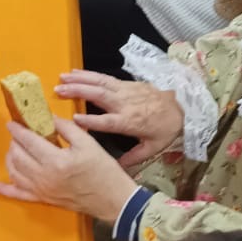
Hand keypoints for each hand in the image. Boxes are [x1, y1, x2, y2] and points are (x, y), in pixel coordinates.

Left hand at [0, 118, 135, 223]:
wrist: (113, 199)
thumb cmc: (103, 170)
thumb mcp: (88, 143)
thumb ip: (65, 128)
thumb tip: (47, 117)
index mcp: (56, 160)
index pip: (28, 141)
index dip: (18, 129)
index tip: (13, 122)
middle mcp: (44, 176)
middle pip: (18, 155)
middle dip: (14, 141)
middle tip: (19, 133)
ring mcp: (41, 190)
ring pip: (14, 171)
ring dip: (10, 157)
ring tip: (15, 148)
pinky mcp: (42, 199)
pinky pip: (18, 195)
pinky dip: (4, 190)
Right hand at [55, 70, 183, 166]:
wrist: (183, 106)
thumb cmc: (166, 128)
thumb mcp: (153, 147)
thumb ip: (134, 157)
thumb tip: (117, 167)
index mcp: (130, 122)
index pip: (108, 121)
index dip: (92, 120)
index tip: (74, 119)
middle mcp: (125, 104)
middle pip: (99, 96)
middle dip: (78, 92)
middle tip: (58, 91)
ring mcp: (125, 91)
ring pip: (100, 83)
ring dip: (79, 79)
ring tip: (61, 78)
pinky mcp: (126, 83)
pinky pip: (104, 78)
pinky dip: (88, 74)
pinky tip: (75, 72)